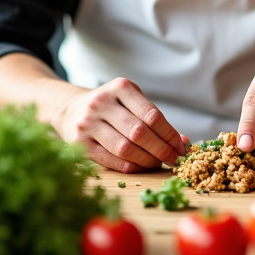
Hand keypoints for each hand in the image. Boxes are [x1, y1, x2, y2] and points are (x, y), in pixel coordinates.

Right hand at [56, 77, 189, 172]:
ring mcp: (88, 123)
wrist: (71, 109)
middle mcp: (101, 103)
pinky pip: (111, 160)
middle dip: (161, 149)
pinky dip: (131, 166)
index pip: (152, 115)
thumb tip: (183, 143)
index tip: (182, 147)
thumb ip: (155, 120)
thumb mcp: (131, 101)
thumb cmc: (112, 107)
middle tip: (174, 159)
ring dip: (147, 160)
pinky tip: (141, 166)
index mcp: (120, 87)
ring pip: (125, 148)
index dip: (170, 134)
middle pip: (139, 132)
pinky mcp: (79, 143)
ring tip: (158, 163)